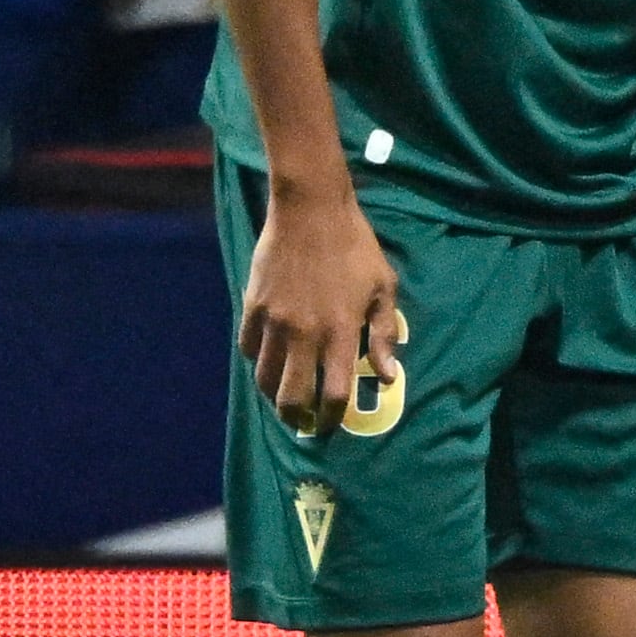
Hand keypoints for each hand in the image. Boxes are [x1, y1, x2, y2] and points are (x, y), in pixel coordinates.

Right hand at [241, 182, 405, 438]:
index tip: (331, 423)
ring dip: (273, 394)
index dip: (330, 416)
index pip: (332, 392)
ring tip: (284, 398)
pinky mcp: (251, 306)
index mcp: (339, 332)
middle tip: (302, 421)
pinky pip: (247, 348)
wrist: (310, 212)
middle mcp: (302, 334)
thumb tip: (388, 376)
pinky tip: (268, 361)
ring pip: (263, 376)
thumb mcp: (383, 288)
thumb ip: (383, 335)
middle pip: (290, 395)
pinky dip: (257, 361)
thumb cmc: (355, 249)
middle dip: (296, 416)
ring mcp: (272, 321)